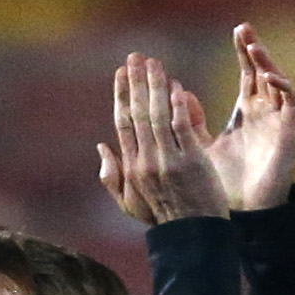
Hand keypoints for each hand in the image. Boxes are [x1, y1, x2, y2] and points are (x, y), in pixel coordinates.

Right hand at [98, 53, 226, 224]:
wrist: (194, 236)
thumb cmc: (163, 218)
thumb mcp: (130, 203)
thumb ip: (112, 176)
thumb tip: (101, 145)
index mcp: (132, 167)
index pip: (123, 122)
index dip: (122, 95)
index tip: (121, 73)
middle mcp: (147, 161)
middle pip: (138, 113)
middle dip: (136, 82)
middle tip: (135, 57)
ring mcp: (169, 160)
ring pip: (158, 115)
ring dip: (155, 86)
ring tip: (154, 63)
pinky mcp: (192, 162)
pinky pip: (182, 127)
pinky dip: (178, 105)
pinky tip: (175, 86)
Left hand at [203, 23, 294, 211]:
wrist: (240, 219)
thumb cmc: (221, 187)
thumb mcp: (199, 147)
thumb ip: (188, 122)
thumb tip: (176, 91)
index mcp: (248, 115)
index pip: (249, 74)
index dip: (244, 52)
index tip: (236, 30)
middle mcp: (266, 115)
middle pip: (266, 73)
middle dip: (256, 49)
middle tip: (244, 28)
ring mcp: (280, 124)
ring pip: (281, 83)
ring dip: (269, 64)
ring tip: (254, 47)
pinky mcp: (290, 136)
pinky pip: (293, 104)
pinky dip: (284, 87)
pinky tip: (269, 77)